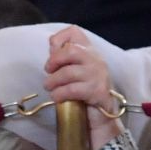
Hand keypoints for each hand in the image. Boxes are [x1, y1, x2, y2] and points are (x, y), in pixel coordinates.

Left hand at [45, 26, 125, 149]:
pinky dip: (59, 94)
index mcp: (90, 52)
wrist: (102, 116)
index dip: (59, 39)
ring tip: (50, 88)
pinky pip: (72, 90)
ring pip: (68, 73)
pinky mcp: (97, 92)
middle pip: (71, 50)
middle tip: (48, 72)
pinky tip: (56, 97)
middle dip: (54, 61)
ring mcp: (99, 76)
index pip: (75, 33)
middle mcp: (97, 61)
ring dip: (53, 82)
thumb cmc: (85, 92)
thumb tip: (52, 49)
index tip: (53, 53)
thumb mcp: (76, 71)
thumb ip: (65, 58)